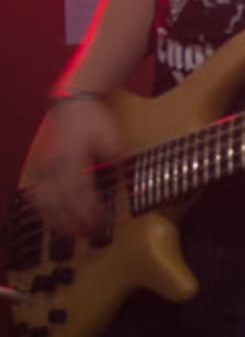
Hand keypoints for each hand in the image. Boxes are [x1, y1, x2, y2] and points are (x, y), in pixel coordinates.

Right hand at [22, 96, 119, 237]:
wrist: (72, 102)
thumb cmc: (93, 119)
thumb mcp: (111, 132)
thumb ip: (114, 152)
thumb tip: (116, 168)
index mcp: (72, 158)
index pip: (79, 192)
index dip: (88, 211)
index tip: (100, 223)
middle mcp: (54, 166)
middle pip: (60, 201)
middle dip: (74, 221)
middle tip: (89, 234)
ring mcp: (44, 167)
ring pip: (44, 201)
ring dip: (57, 220)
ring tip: (70, 233)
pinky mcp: (40, 168)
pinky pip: (36, 194)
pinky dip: (42, 210)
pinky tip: (50, 219)